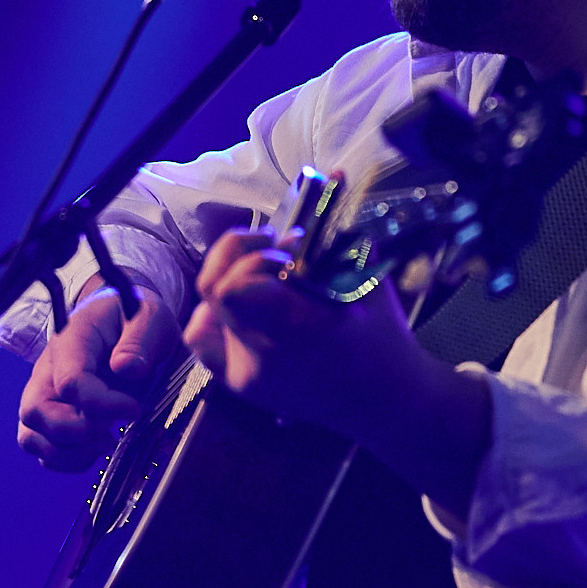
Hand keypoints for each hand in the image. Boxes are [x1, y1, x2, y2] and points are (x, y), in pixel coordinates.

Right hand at [18, 282, 177, 470]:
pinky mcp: (50, 413)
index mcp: (70, 341)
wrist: (119, 317)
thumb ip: (140, 339)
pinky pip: (41, 448)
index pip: (70, 382)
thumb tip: (127, 369)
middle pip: (35, 413)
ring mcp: (44, 394)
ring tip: (105, 442)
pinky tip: (97, 448)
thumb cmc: (132, 317)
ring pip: (31, 437)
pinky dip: (66, 459)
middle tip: (111, 431)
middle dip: (75, 433)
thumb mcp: (147, 317)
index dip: (102, 405)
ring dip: (68, 452)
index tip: (134, 408)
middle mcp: (47, 370)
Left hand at [181, 227, 413, 427]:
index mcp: (294, 327)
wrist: (384, 400)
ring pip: (204, 312)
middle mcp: (260, 353)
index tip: (285, 248)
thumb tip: (323, 187)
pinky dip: (210, 317)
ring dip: (226, 282)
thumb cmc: (381, 338)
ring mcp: (244, 372)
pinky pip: (203, 341)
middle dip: (244, 258)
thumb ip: (332, 242)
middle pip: (216, 289)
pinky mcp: (238, 382)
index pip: (234, 287)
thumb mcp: (365, 280)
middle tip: (277, 254)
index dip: (253, 257)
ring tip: (260, 279)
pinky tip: (235, 307)